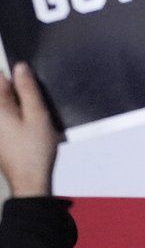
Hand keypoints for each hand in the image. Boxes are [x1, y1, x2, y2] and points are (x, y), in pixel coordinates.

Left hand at [0, 63, 60, 197]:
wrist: (29, 180)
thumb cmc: (34, 149)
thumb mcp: (37, 114)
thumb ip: (28, 89)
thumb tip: (20, 67)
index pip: (1, 79)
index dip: (17, 74)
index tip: (31, 80)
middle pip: (4, 93)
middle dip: (21, 90)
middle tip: (37, 103)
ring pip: (8, 105)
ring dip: (22, 104)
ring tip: (36, 116)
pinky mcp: (0, 137)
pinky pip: (9, 118)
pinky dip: (20, 116)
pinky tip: (32, 127)